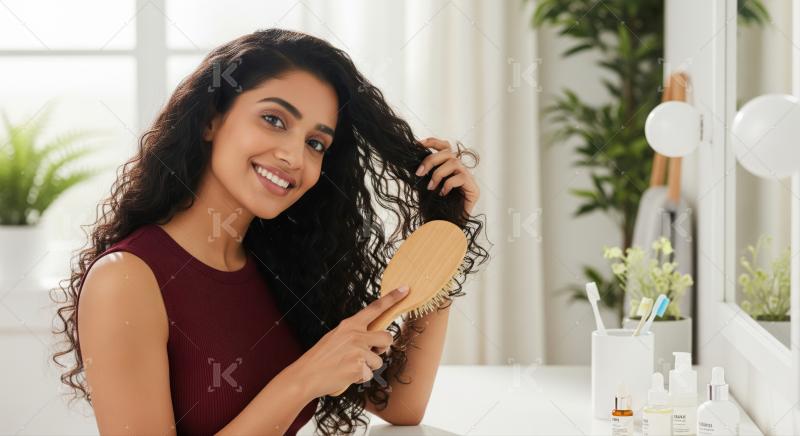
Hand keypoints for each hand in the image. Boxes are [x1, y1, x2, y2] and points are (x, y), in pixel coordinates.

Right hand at [288, 285, 409, 397]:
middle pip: (387, 337)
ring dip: (367, 367)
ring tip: (349, 366)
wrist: (305, 376)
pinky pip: (369, 375)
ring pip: (378, 360)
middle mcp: (356, 335)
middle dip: (383, 346)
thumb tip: (373, 339)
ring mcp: (358, 350)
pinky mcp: (359, 367)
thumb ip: (355, 334)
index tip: (405, 289)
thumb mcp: (336, 337)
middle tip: (371, 352)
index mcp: (349, 325)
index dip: (392, 298)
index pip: (375, 308)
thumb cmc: (320, 358)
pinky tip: (346, 375)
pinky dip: (360, 378)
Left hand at [416, 137, 479, 214]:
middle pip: (448, 153)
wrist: (447, 226)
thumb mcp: (427, 187)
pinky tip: (442, 194)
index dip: (433, 142)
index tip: (418, 144)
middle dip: (431, 160)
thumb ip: (425, 174)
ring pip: (453, 162)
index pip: (444, 146)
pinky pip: (460, 177)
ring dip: (438, 174)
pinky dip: (448, 184)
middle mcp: (460, 169)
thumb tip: (413, 162)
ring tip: (431, 187)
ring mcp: (468, 178)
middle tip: (419, 173)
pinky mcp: (473, 188)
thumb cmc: (437, 207)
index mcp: (449, 167)